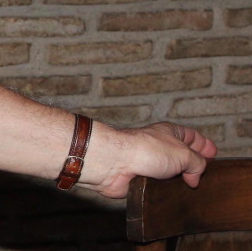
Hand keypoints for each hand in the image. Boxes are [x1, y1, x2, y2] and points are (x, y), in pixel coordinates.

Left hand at [80, 122, 218, 198]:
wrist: (115, 163)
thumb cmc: (144, 150)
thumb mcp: (184, 154)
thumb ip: (198, 164)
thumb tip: (195, 177)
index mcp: (170, 133)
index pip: (191, 136)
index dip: (203, 145)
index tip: (213, 154)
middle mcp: (159, 146)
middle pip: (182, 156)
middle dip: (194, 166)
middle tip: (205, 175)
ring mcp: (150, 163)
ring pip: (171, 173)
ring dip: (180, 180)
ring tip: (191, 187)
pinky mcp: (142, 179)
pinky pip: (159, 186)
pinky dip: (167, 190)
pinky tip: (174, 195)